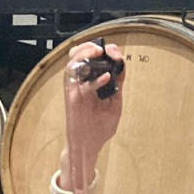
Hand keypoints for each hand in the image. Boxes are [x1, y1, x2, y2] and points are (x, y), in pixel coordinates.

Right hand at [59, 41, 126, 190]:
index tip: (116, 52)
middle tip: (105, 49)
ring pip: (72, 63)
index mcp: (92, 83)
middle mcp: (81, 84)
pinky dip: (92, 79)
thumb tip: (121, 68)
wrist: (89, 147)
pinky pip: (77, 83)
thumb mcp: (115, 105)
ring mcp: (75, 90)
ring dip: (85, 54)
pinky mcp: (72, 99)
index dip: (105, 52)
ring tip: (99, 53)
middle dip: (91, 46)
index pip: (94, 59)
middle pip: (78, 55)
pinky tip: (106, 78)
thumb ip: (117, 87)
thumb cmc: (99, 129)